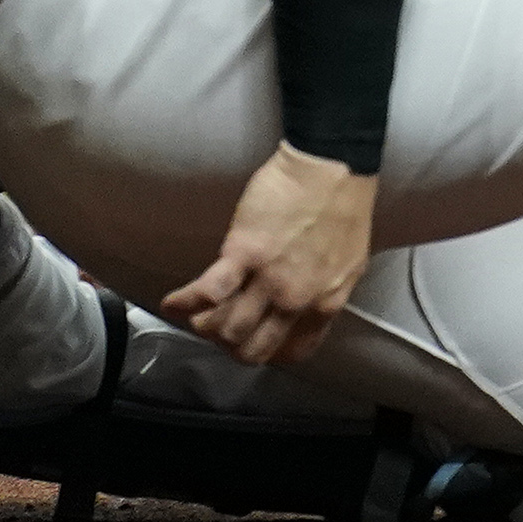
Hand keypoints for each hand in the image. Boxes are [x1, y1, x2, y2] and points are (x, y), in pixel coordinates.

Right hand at [160, 142, 375, 366]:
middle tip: (222, 332)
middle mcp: (296, 299)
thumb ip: (325, 290)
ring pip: (226, 329)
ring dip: (207, 327)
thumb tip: (304, 307)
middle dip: (233, 347)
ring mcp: (269, 279)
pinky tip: (173, 303)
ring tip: (199, 314)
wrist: (334, 167)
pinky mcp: (242, 254)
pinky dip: (184, 303)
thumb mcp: (350, 262)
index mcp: (326, 302)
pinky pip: (207, 293)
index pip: (295, 351)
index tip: (257, 344)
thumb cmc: (345, 207)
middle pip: (253, 348)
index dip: (271, 354)